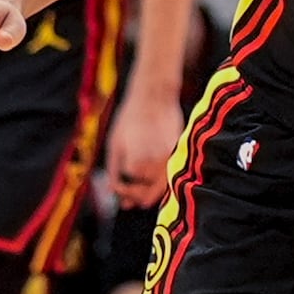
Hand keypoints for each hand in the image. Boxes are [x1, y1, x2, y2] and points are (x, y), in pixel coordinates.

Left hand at [105, 88, 183, 209]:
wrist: (154, 96)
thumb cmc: (130, 119)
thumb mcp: (114, 146)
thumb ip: (115, 174)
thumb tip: (119, 196)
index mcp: (135, 165)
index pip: (127, 190)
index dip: (120, 189)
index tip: (117, 185)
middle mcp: (155, 166)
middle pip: (147, 196)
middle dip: (136, 196)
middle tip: (129, 195)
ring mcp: (170, 160)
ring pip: (161, 189)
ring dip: (149, 189)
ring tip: (140, 183)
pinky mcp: (178, 153)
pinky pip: (170, 175)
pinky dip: (161, 179)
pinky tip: (151, 171)